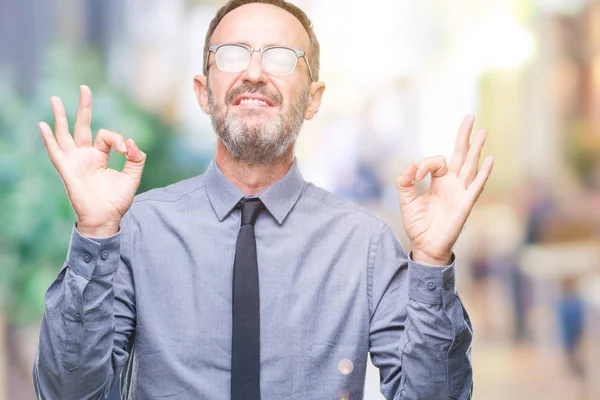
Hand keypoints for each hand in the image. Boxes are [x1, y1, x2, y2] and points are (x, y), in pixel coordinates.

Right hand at [39, 85, 145, 236]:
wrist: (106, 218)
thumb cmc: (117, 200)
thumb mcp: (132, 177)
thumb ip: (137, 158)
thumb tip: (132, 141)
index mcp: (99, 156)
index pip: (107, 137)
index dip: (120, 140)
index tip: (128, 151)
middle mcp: (85, 156)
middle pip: (82, 126)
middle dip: (84, 107)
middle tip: (84, 88)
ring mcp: (74, 162)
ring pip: (65, 134)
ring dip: (60, 116)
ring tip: (55, 98)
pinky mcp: (67, 170)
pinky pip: (56, 152)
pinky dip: (49, 139)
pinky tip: (43, 125)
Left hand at [395, 115, 493, 265]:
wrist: (426, 246)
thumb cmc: (419, 225)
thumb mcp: (406, 201)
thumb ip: (404, 183)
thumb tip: (409, 166)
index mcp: (439, 182)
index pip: (437, 161)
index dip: (423, 164)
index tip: (413, 175)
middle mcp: (452, 184)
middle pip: (461, 155)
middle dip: (465, 136)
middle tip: (470, 116)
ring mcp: (461, 192)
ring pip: (470, 165)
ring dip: (476, 148)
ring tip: (482, 131)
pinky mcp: (465, 204)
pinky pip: (476, 186)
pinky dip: (482, 173)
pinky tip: (490, 159)